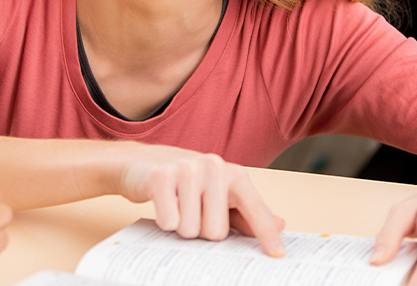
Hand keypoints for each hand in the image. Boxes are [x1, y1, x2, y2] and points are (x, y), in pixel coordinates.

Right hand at [112, 143, 286, 256]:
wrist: (137, 162)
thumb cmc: (182, 182)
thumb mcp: (217, 194)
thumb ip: (245, 212)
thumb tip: (279, 224)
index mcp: (232, 173)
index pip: (254, 208)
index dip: (266, 233)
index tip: (278, 254)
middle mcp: (214, 167)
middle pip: (217, 232)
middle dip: (201, 232)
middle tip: (191, 212)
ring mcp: (188, 169)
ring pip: (192, 230)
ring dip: (181, 227)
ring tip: (176, 206)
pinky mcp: (161, 177)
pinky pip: (170, 222)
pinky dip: (164, 222)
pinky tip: (162, 203)